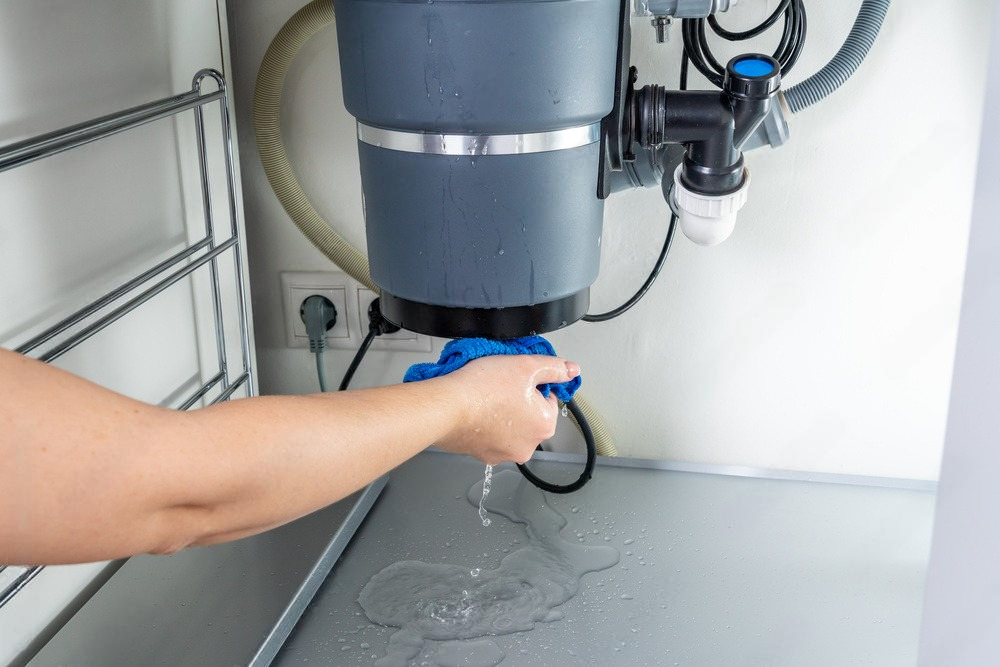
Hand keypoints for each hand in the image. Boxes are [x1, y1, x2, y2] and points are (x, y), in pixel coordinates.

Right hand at [434, 355, 580, 464]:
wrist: (444, 408)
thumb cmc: (482, 389)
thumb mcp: (525, 366)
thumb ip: (554, 368)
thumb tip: (571, 370)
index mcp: (544, 426)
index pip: (547, 398)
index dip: (531, 383)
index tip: (516, 378)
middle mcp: (527, 446)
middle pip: (529, 414)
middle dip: (517, 399)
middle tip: (499, 385)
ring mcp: (503, 454)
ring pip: (509, 425)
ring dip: (501, 412)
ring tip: (484, 397)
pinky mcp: (481, 454)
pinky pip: (489, 435)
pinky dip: (484, 423)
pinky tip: (474, 409)